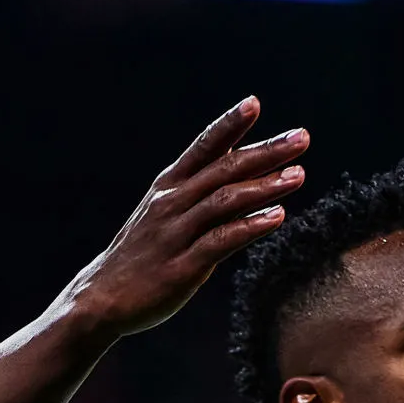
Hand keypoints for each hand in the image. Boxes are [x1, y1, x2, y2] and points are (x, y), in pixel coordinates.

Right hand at [54, 96, 308, 339]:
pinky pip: (222, 240)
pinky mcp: (183, 266)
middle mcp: (172, 202)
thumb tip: (238, 169)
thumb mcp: (165, 215)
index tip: (254, 103)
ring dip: (265, 186)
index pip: (204, 146)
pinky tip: (278, 218)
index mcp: (169, 186)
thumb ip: (199, 193)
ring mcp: (176, 233)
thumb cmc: (140, 256)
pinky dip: (251, 227)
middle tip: (302, 137)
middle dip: (266, 151)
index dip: (229, 124)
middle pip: (225, 168)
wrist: (101, 299)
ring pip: (226, 200)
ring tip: (298, 175)